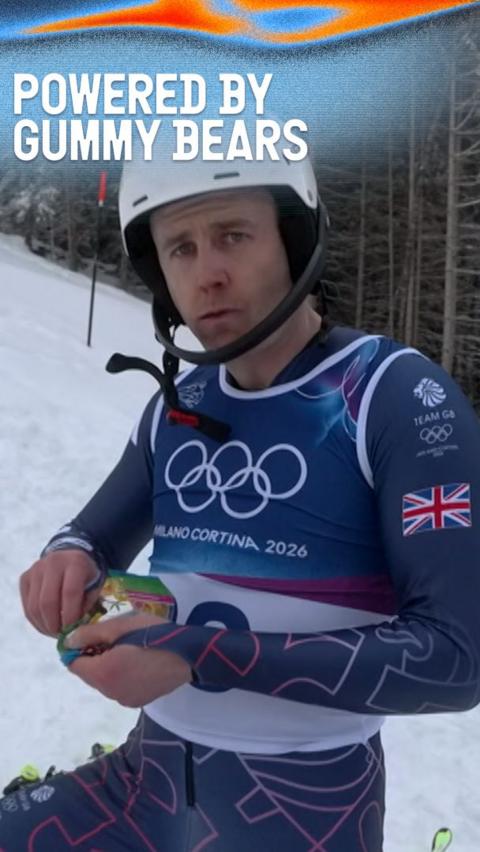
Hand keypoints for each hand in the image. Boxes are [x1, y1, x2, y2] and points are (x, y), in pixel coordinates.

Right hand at [20, 550, 101, 635]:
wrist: (70, 555)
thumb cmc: (86, 575)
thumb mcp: (95, 586)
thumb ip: (86, 606)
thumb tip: (72, 630)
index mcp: (75, 563)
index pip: (70, 592)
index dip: (70, 615)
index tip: (73, 630)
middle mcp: (53, 563)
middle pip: (48, 601)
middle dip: (54, 624)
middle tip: (61, 636)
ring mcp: (36, 570)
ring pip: (34, 606)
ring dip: (43, 625)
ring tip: (54, 633)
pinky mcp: (25, 578)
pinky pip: (27, 606)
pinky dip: (35, 621)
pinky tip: (46, 626)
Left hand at [66, 612, 191, 706]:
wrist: (188, 656)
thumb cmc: (154, 634)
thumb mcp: (120, 626)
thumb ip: (89, 634)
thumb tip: (67, 642)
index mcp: (103, 674)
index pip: (73, 665)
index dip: (77, 649)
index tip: (89, 635)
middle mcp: (110, 692)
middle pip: (89, 675)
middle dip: (93, 657)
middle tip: (112, 638)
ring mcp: (124, 699)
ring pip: (104, 682)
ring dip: (107, 666)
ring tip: (127, 648)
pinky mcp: (138, 701)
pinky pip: (119, 688)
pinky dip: (121, 676)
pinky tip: (138, 662)